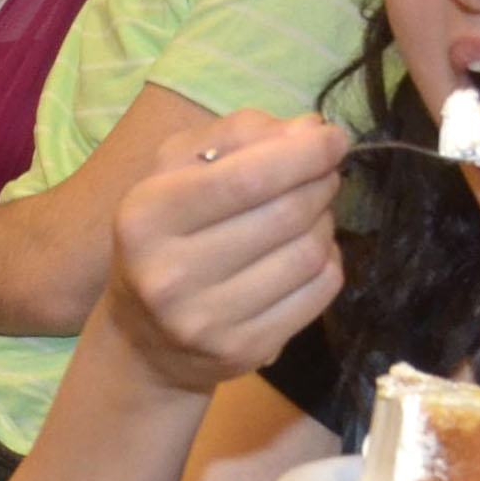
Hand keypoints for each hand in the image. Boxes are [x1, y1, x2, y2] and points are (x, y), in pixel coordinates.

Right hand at [106, 112, 345, 391]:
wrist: (145, 338)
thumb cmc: (166, 235)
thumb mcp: (178, 170)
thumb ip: (238, 135)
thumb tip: (310, 129)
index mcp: (146, 217)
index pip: (244, 178)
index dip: (303, 153)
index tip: (334, 137)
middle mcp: (169, 275)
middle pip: (285, 214)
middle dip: (320, 182)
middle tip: (325, 173)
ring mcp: (207, 321)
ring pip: (309, 253)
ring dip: (326, 221)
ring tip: (313, 212)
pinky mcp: (245, 351)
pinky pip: (320, 293)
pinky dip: (329, 262)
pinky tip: (309, 253)